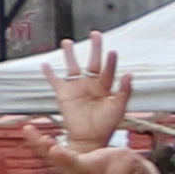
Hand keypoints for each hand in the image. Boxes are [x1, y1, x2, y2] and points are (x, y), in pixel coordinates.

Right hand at [51, 34, 132, 158]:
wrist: (90, 139)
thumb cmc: (106, 125)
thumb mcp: (119, 107)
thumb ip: (125, 91)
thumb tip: (129, 74)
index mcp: (105, 87)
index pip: (108, 70)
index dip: (110, 61)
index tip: (112, 51)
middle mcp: (91, 84)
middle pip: (92, 62)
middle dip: (94, 48)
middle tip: (95, 34)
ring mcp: (77, 88)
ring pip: (73, 67)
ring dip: (70, 55)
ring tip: (67, 42)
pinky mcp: (64, 94)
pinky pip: (55, 81)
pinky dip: (49, 73)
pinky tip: (45, 64)